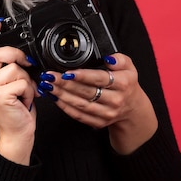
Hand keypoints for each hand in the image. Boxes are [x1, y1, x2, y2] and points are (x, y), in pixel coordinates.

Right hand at [0, 22, 37, 164]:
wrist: (17, 134)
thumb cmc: (15, 110)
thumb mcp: (9, 85)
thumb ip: (7, 69)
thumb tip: (20, 54)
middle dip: (17, 56)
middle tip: (27, 66)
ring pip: (14, 69)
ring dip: (27, 80)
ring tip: (25, 93)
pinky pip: (21, 82)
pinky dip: (29, 91)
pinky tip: (25, 100)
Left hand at [39, 53, 157, 153]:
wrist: (132, 108)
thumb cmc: (127, 84)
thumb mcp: (129, 67)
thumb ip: (120, 59)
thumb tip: (108, 57)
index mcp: (123, 84)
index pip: (99, 79)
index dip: (82, 75)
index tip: (67, 72)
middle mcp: (115, 100)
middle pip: (86, 92)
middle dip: (65, 84)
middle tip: (50, 76)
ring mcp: (107, 113)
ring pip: (80, 104)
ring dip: (61, 95)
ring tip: (48, 86)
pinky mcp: (99, 122)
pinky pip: (79, 115)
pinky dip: (64, 106)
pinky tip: (55, 97)